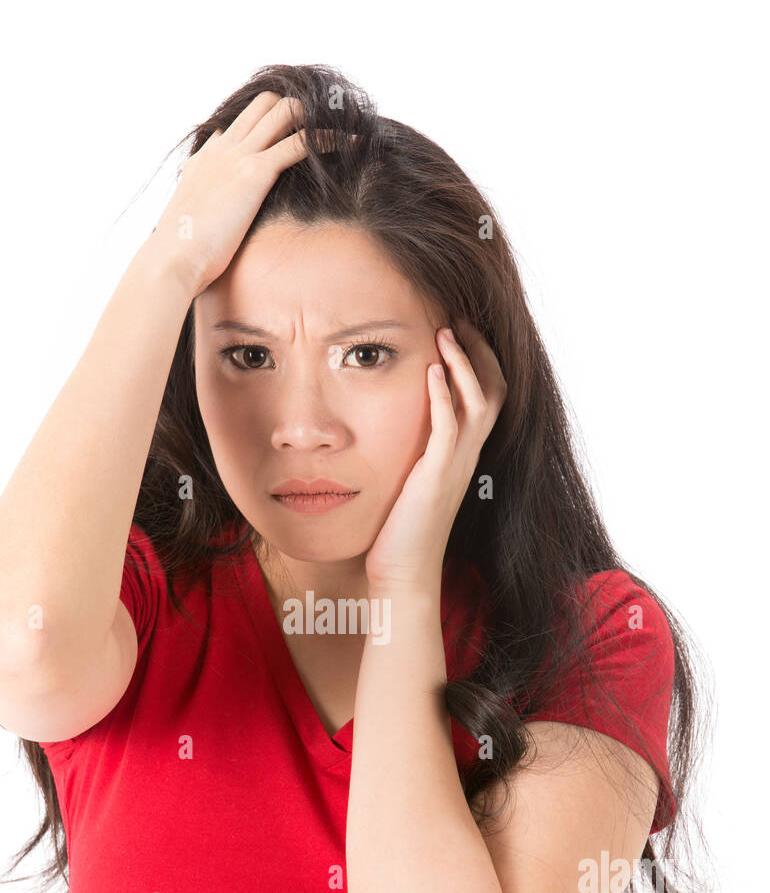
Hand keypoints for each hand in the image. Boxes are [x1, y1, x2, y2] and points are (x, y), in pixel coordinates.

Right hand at [148, 91, 333, 299]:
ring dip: (315, 116)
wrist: (172, 257)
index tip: (293, 132)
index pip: (239, 124)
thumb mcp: (190, 223)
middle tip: (325, 124)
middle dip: (296, 109)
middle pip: (264, 105)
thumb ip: (204, 213)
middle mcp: (223, 148)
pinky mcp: (256, 172)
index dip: (268, 124)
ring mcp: (239, 156)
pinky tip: (351, 143)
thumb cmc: (181, 253)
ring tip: (344, 125)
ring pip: (284, 112)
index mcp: (206, 158)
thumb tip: (212, 223)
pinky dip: (328, 139)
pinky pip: (300, 143)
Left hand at [364, 318, 506, 593]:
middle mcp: (468, 455)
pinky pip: (449, 428)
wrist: (404, 573)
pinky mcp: (437, 477)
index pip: (488, 395)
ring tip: (446, 333)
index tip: (458, 330)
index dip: (479, 359)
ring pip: (480, 402)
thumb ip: (414, 450)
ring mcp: (456, 465)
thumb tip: (398, 424)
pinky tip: (431, 371)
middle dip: (479, 350)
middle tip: (458, 319)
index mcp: (463, 453)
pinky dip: (444, 396)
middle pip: (495, 390)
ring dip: (464, 364)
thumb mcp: (411, 479)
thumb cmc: (400, 531)